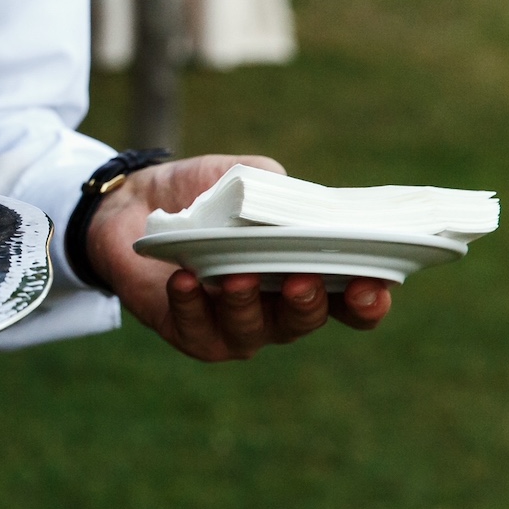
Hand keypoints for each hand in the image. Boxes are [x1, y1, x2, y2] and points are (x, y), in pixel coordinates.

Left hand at [86, 154, 393, 361]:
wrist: (135, 201)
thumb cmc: (205, 192)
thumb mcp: (247, 178)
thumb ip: (281, 191)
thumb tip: (303, 208)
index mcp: (304, 272)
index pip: (350, 300)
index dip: (367, 301)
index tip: (373, 285)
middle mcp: (276, 308)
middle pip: (305, 321)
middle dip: (307, 303)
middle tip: (302, 279)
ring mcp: (232, 325)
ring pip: (251, 330)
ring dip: (246, 303)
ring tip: (237, 276)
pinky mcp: (187, 330)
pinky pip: (195, 328)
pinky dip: (191, 304)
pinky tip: (185, 279)